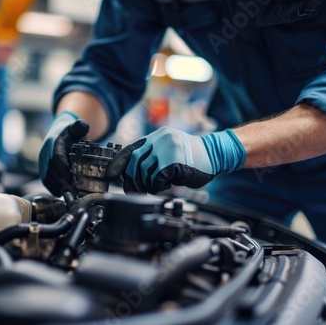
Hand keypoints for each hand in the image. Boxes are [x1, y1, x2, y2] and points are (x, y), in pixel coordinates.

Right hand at [39, 111, 88, 195]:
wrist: (59, 133)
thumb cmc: (71, 133)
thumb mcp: (77, 128)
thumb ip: (80, 126)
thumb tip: (81, 125)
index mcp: (53, 143)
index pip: (57, 158)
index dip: (65, 170)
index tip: (74, 180)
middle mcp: (45, 153)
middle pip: (52, 171)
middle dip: (64, 183)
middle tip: (76, 191)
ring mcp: (42, 162)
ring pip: (48, 178)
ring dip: (59, 187)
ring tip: (72, 194)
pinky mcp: (42, 169)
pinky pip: (46, 181)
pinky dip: (54, 189)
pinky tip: (64, 193)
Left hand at [105, 127, 245, 193]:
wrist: (215, 154)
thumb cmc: (192, 157)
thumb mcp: (169, 150)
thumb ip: (153, 156)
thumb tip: (131, 173)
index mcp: (157, 136)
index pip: (131, 149)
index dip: (119, 163)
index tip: (111, 174)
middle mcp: (160, 139)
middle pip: (134, 162)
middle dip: (132, 178)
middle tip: (134, 189)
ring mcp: (167, 149)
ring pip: (145, 171)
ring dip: (147, 184)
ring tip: (155, 187)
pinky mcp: (173, 161)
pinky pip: (157, 178)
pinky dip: (157, 186)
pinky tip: (165, 186)